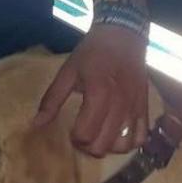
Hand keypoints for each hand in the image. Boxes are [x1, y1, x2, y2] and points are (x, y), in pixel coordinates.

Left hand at [35, 25, 147, 156]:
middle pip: (103, 145)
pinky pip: (141, 137)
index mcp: (98, 93)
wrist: (123, 35)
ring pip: (123, 146)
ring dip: (109, 147)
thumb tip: (36, 124)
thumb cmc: (92, 53)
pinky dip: (130, 143)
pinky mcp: (145, 107)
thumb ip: (52, 100)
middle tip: (84, 135)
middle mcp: (119, 104)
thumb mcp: (68, 72)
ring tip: (100, 136)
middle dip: (89, 146)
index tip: (72, 130)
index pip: (85, 134)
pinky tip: (119, 135)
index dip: (75, 138)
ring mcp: (134, 107)